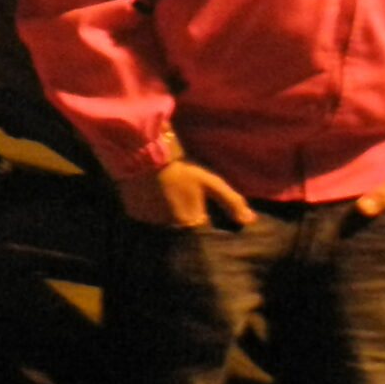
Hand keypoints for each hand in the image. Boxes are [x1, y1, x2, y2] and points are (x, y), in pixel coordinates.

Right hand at [118, 159, 253, 230]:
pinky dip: (149, 208)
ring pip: (162, 221)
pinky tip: (151, 193)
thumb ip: (232, 202)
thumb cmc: (182, 169)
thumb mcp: (211, 182)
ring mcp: (149, 221)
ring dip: (165, 212)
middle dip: (182, 216)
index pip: (199, 229)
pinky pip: (145, 216)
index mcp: (189, 222)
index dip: (200, 216)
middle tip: (180, 196)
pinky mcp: (134, 213)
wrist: (145, 154)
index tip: (199, 204)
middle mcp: (168, 227)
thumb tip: (250, 221)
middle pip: (180, 226)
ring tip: (165, 193)